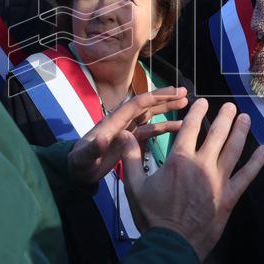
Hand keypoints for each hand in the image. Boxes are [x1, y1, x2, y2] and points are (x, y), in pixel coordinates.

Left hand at [66, 86, 188, 186]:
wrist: (77, 172)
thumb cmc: (79, 163)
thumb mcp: (84, 157)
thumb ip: (93, 148)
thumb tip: (104, 139)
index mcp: (113, 122)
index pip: (136, 105)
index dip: (154, 98)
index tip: (172, 92)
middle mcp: (122, 122)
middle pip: (146, 105)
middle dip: (164, 98)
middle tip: (185, 92)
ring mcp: (127, 131)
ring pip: (151, 115)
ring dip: (167, 109)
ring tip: (185, 102)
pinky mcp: (131, 141)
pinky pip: (150, 131)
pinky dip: (164, 127)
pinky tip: (179, 127)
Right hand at [121, 99, 263, 260]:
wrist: (172, 245)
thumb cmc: (152, 216)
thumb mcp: (135, 186)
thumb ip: (131, 158)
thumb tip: (123, 134)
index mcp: (179, 160)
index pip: (190, 128)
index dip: (197, 112)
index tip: (202, 102)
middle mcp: (202, 165)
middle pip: (217, 134)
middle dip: (224, 117)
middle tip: (231, 106)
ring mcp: (218, 180)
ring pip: (234, 150)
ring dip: (241, 132)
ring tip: (246, 118)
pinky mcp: (229, 197)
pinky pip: (246, 176)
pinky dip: (257, 163)